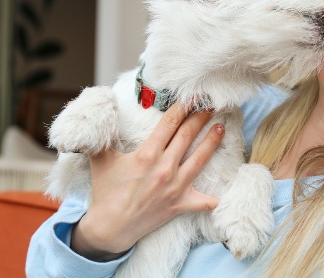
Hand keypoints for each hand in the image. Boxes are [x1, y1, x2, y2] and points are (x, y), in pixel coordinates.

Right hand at [70, 103, 223, 260]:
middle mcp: (164, 168)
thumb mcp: (101, 159)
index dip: (183, 107)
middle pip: (187, 136)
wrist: (109, 227)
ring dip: (212, 142)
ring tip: (221, 128)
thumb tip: (100, 114)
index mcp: (146, 155)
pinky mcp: (180, 204)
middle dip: (200, 118)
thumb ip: (102, 137)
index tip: (193, 96)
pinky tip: (223, 191)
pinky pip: (203, 202)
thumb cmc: (106, 191)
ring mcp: (174, 187)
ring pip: (200, 160)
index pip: (169, 124)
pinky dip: (213, 198)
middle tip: (211, 105)